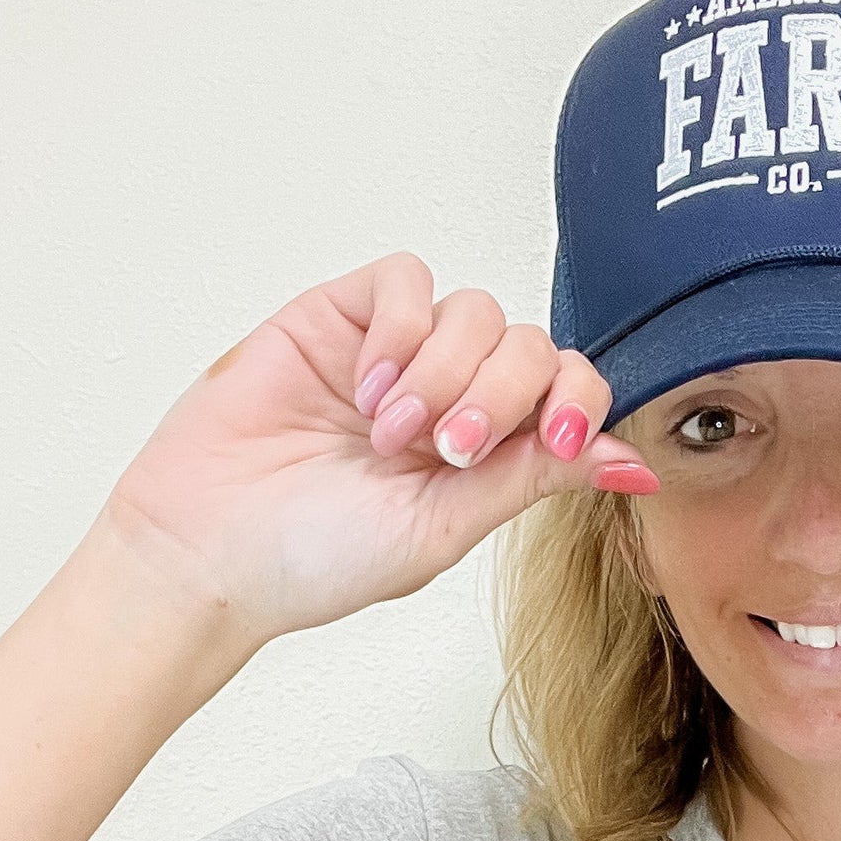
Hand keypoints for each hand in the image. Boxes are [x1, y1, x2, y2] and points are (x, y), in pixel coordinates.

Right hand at [91, 250, 656, 652]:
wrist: (209, 548)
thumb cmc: (314, 559)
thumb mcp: (440, 530)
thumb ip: (528, 482)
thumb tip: (630, 465)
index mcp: (486, 457)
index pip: (567, 394)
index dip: (575, 402)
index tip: (552, 438)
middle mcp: (451, 399)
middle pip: (531, 345)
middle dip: (505, 393)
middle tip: (446, 449)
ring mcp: (397, 354)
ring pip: (476, 311)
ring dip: (446, 371)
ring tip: (390, 433)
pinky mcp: (342, 318)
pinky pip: (405, 281)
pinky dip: (401, 328)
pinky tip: (368, 387)